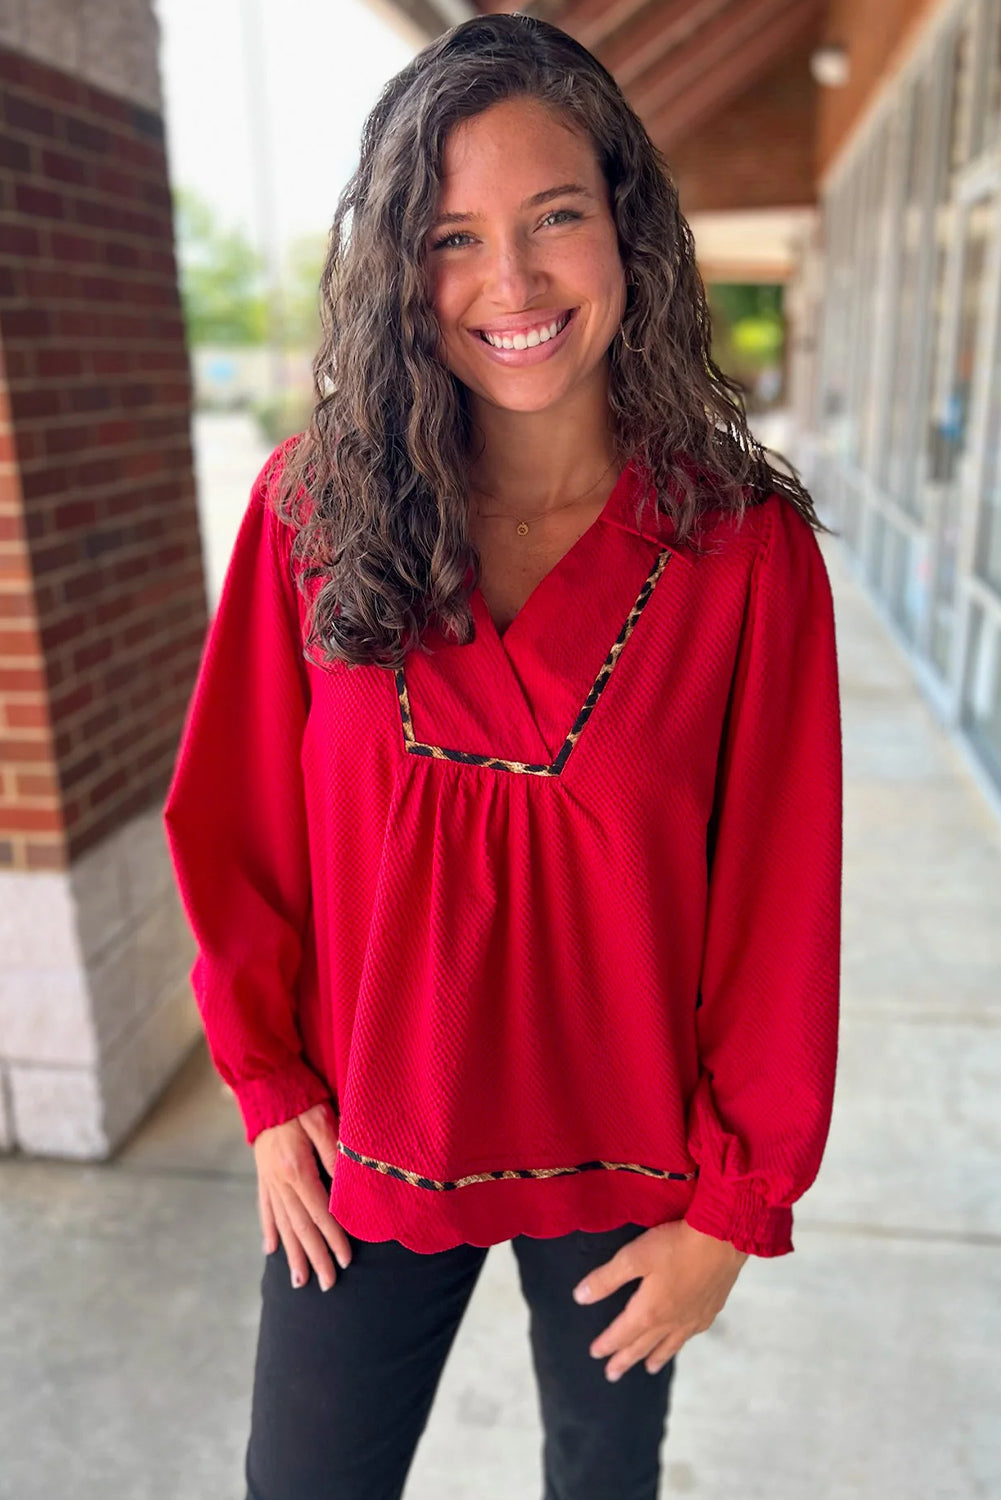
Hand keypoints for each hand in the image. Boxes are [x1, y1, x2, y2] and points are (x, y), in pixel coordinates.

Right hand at [253, 1100, 352, 1291]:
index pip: (320, 1212)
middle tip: (328, 1284)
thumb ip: (334, 1152)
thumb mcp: (322, 1119)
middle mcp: (280, 1180)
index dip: (334, 1238)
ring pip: (282, 1224)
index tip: (346, 1260)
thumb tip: (346, 1187)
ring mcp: (268, 1179)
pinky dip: (269, 1230)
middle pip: (300, 1227)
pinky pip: (265, 1208)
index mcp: (297, 1168)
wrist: (265, 1083)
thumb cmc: (300, 1098)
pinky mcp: (262, 1174)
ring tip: (299, 1281)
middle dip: (315, 1257)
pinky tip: (271, 1250)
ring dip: (292, 1254)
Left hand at [571, 1219, 748, 1380]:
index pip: (621, 1334)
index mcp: (649, 1311)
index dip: (606, 1344)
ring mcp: (693, 1318)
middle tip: (612, 1375)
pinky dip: (680, 1343)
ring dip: (655, 1357)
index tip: (594, 1353)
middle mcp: (671, 1322)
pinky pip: (690, 1334)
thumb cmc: (675, 1245)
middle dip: (625, 1360)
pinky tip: (680, 1340)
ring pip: (669, 1345)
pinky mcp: (710, 1309)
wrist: (723, 1240)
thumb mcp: (634, 1257)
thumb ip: (606, 1279)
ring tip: (648, 1369)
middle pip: (643, 1346)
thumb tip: (579, 1298)